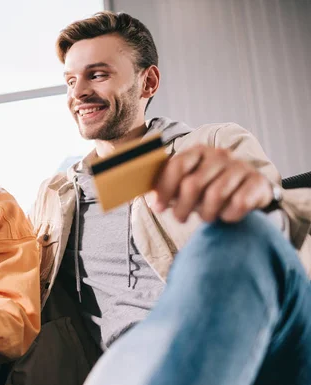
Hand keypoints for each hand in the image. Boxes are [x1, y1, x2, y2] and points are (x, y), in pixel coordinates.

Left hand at [152, 145, 273, 222]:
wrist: (249, 190)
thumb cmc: (209, 189)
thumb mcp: (187, 183)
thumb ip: (167, 186)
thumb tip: (142, 196)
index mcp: (198, 151)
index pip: (177, 166)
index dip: (164, 188)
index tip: (157, 208)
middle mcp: (219, 155)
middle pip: (193, 184)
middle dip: (182, 207)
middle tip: (180, 218)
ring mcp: (240, 167)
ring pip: (215, 195)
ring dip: (206, 213)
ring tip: (205, 217)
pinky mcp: (258, 182)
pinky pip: (239, 203)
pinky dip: (229, 215)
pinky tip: (226, 216)